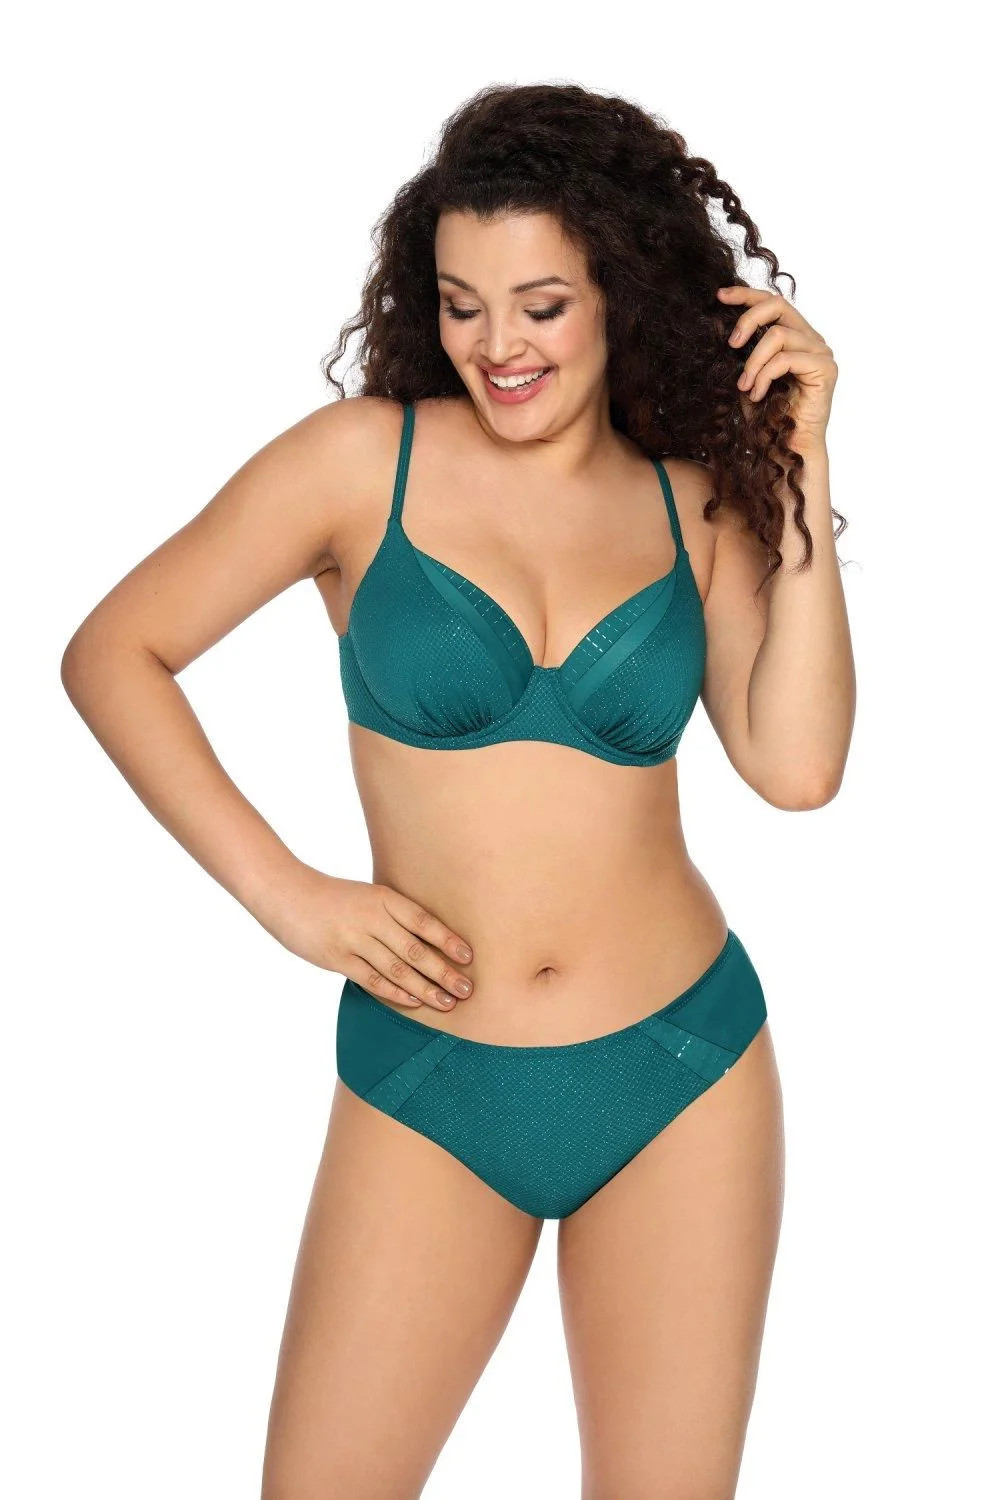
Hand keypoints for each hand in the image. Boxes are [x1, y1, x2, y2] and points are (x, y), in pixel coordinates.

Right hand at [260, 865, 474, 1011]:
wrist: (288, 894)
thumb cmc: (334, 897)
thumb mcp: (368, 895)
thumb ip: (394, 914)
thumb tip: (429, 940)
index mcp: (384, 898)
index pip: (424, 921)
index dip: (448, 941)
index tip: (469, 957)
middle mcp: (372, 918)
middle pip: (416, 950)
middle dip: (445, 973)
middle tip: (468, 990)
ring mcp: (354, 940)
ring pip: (398, 970)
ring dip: (426, 989)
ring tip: (447, 1003)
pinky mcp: (337, 959)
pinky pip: (372, 980)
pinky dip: (395, 992)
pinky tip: (413, 1001)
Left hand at [717, 285, 837, 449]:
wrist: (785, 449)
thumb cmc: (766, 418)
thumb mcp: (747, 376)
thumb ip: (743, 351)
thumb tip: (722, 327)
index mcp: (794, 336)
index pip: (772, 303)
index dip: (746, 295)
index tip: (720, 296)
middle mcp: (810, 339)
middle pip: (778, 305)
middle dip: (748, 320)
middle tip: (731, 344)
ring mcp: (820, 352)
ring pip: (778, 335)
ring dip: (753, 362)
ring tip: (744, 386)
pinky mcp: (825, 369)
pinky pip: (786, 359)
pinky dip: (765, 376)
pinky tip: (757, 394)